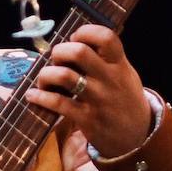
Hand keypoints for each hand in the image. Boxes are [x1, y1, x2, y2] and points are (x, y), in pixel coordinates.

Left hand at [23, 24, 151, 156]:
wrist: (138, 138)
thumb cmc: (126, 100)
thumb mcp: (126, 75)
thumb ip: (107, 59)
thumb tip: (75, 41)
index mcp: (119, 65)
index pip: (105, 37)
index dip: (85, 32)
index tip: (75, 39)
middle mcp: (109, 79)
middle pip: (79, 52)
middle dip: (60, 51)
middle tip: (57, 60)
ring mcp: (98, 99)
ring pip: (64, 76)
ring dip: (46, 74)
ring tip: (44, 79)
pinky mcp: (87, 119)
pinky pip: (58, 103)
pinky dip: (40, 97)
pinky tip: (33, 96)